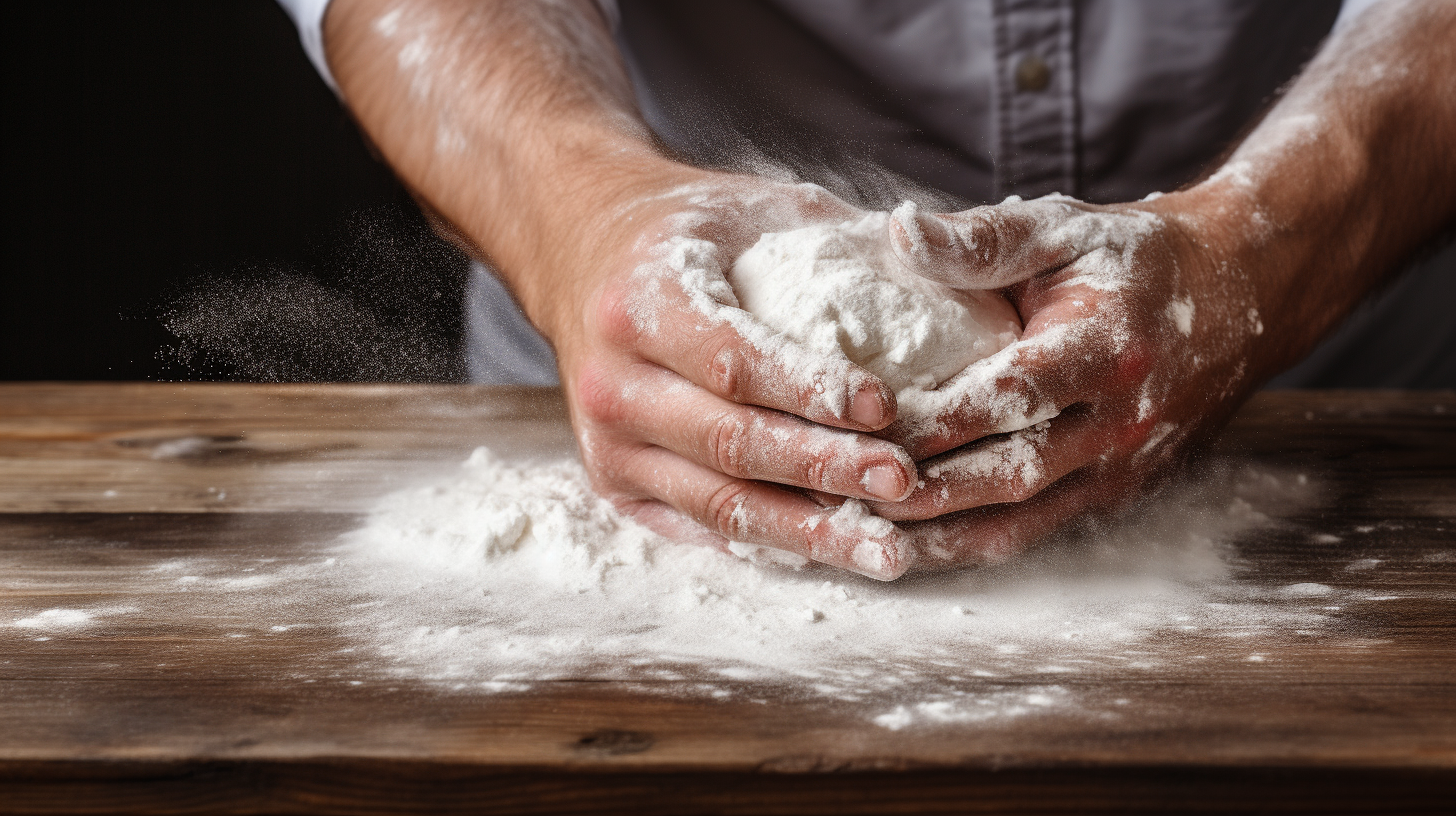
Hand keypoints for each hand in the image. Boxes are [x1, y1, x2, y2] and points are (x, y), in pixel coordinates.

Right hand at [546, 171, 921, 578]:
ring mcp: (607, 442)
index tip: (885, 407)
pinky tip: (833, 551)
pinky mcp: (613, 483)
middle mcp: (612, 380)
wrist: (579, 250)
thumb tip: (953, 258)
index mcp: (640, 301)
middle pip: (729, 443)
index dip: (811, 390)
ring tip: (887, 551)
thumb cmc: (686, 231)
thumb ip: (838, 240)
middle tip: (903, 482)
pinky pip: (701, 526)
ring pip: (718, 503)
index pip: (733, 361)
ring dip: (809, 531)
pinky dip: (773, 543)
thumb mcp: (752, 208)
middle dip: (824, 469)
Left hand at [868, 192, 1267, 567]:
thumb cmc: (1135, 259)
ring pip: (1019, 525)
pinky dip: (971, 543)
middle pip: (1007, 477)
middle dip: (920, 495)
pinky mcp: (1118, 495)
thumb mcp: (1064, 226)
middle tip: (837, 498)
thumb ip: (981, 238)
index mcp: (1104, 350)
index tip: (855, 430)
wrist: (1242, 294)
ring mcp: (1122, 470)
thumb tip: (898, 230)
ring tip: (858, 538)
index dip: (930, 422)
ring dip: (938, 538)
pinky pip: (1035, 532)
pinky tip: (911, 543)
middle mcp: (1119, 423)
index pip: (1005, 399)